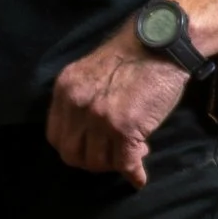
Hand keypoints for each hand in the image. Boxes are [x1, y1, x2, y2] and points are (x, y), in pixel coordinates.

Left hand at [46, 32, 186, 186]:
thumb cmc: (133, 54)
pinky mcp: (124, 128)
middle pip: (72, 155)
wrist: (161, 43)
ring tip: (134, 150)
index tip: (92, 147)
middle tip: (113, 154)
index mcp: (65, 90)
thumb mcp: (91, 73)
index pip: (55, 137)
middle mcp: (77, 105)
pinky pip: (125, 163)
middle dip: (93, 161)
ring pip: (99, 162)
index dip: (75, 148)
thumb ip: (82, 102)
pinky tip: (139, 175)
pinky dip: (134, 173)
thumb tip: (89, 137)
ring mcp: (99, 118)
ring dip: (116, 162)